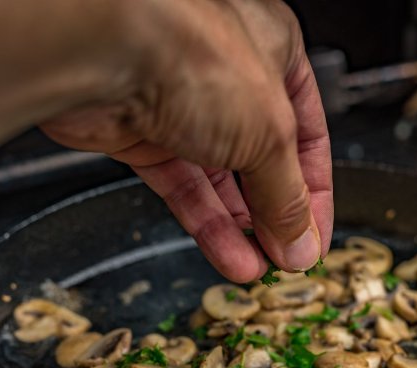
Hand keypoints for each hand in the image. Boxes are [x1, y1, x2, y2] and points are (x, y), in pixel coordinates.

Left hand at [39, 0, 331, 282]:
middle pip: (261, 159)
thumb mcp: (270, 134)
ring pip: (218, 179)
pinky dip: (205, 224)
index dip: (313, 190)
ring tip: (260, 267)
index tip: (314, 234)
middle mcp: (227, 76)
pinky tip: (228, 255)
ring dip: (240, 228)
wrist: (102, 51)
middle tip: (286, 256)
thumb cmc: (192, 54)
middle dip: (274, 214)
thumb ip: (288, 195)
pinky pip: (181, 188)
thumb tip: (301, 240)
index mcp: (274, 54)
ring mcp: (180, 106)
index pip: (307, 133)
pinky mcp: (139, 134)